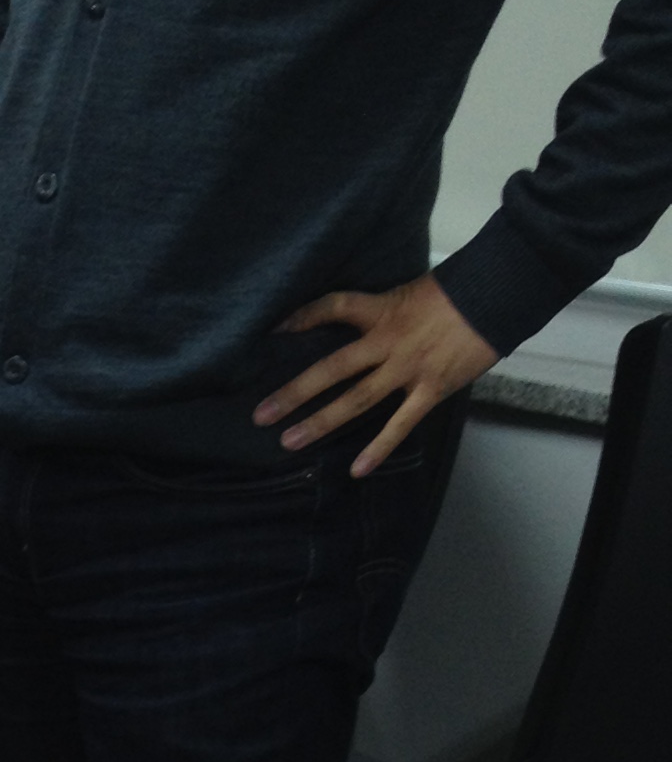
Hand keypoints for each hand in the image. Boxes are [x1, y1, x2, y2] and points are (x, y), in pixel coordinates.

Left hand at [255, 274, 495, 475]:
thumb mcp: (412, 291)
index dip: (303, 317)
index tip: (274, 331)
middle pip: (333, 367)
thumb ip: (384, 312)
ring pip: (357, 399)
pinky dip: (379, 448)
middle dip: (295, 391)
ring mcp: (409, 368)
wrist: (501, 294)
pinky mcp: (432, 389)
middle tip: (261, 414)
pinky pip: (400, 424)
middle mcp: (389, 341)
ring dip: (321, 421)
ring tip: (289, 441)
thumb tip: (357, 326)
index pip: (334, 307)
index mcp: (383, 310)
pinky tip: (357, 470)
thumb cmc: (458, 291)